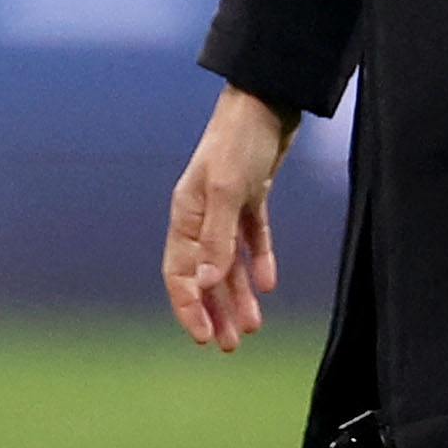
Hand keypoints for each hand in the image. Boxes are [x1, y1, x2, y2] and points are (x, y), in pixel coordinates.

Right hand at [166, 84, 296, 351]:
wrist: (267, 101)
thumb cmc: (240, 142)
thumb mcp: (229, 191)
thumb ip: (217, 239)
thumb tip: (205, 284)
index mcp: (186, 215)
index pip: (179, 272)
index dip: (189, 307)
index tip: (204, 339)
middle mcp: (201, 215)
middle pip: (204, 274)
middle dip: (214, 310)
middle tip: (229, 345)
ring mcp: (226, 207)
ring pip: (228, 263)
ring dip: (237, 295)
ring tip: (251, 327)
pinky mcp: (251, 198)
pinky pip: (252, 239)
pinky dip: (258, 261)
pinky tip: (267, 284)